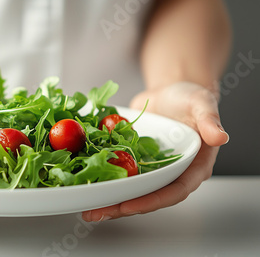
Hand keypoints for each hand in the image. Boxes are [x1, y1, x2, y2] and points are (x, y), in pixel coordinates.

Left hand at [82, 82, 228, 221]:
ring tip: (88, 208)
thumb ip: (209, 121)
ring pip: (131, 190)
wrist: (170, 92)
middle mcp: (170, 173)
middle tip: (97, 212)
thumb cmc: (190, 99)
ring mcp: (150, 169)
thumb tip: (220, 137)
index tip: (128, 206)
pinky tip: (85, 184)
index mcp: (192, 167)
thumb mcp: (201, 104)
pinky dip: (104, 179)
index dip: (151, 201)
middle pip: (147, 196)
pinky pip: (120, 174)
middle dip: (122, 207)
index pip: (173, 192)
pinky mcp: (135, 162)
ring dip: (110, 200)